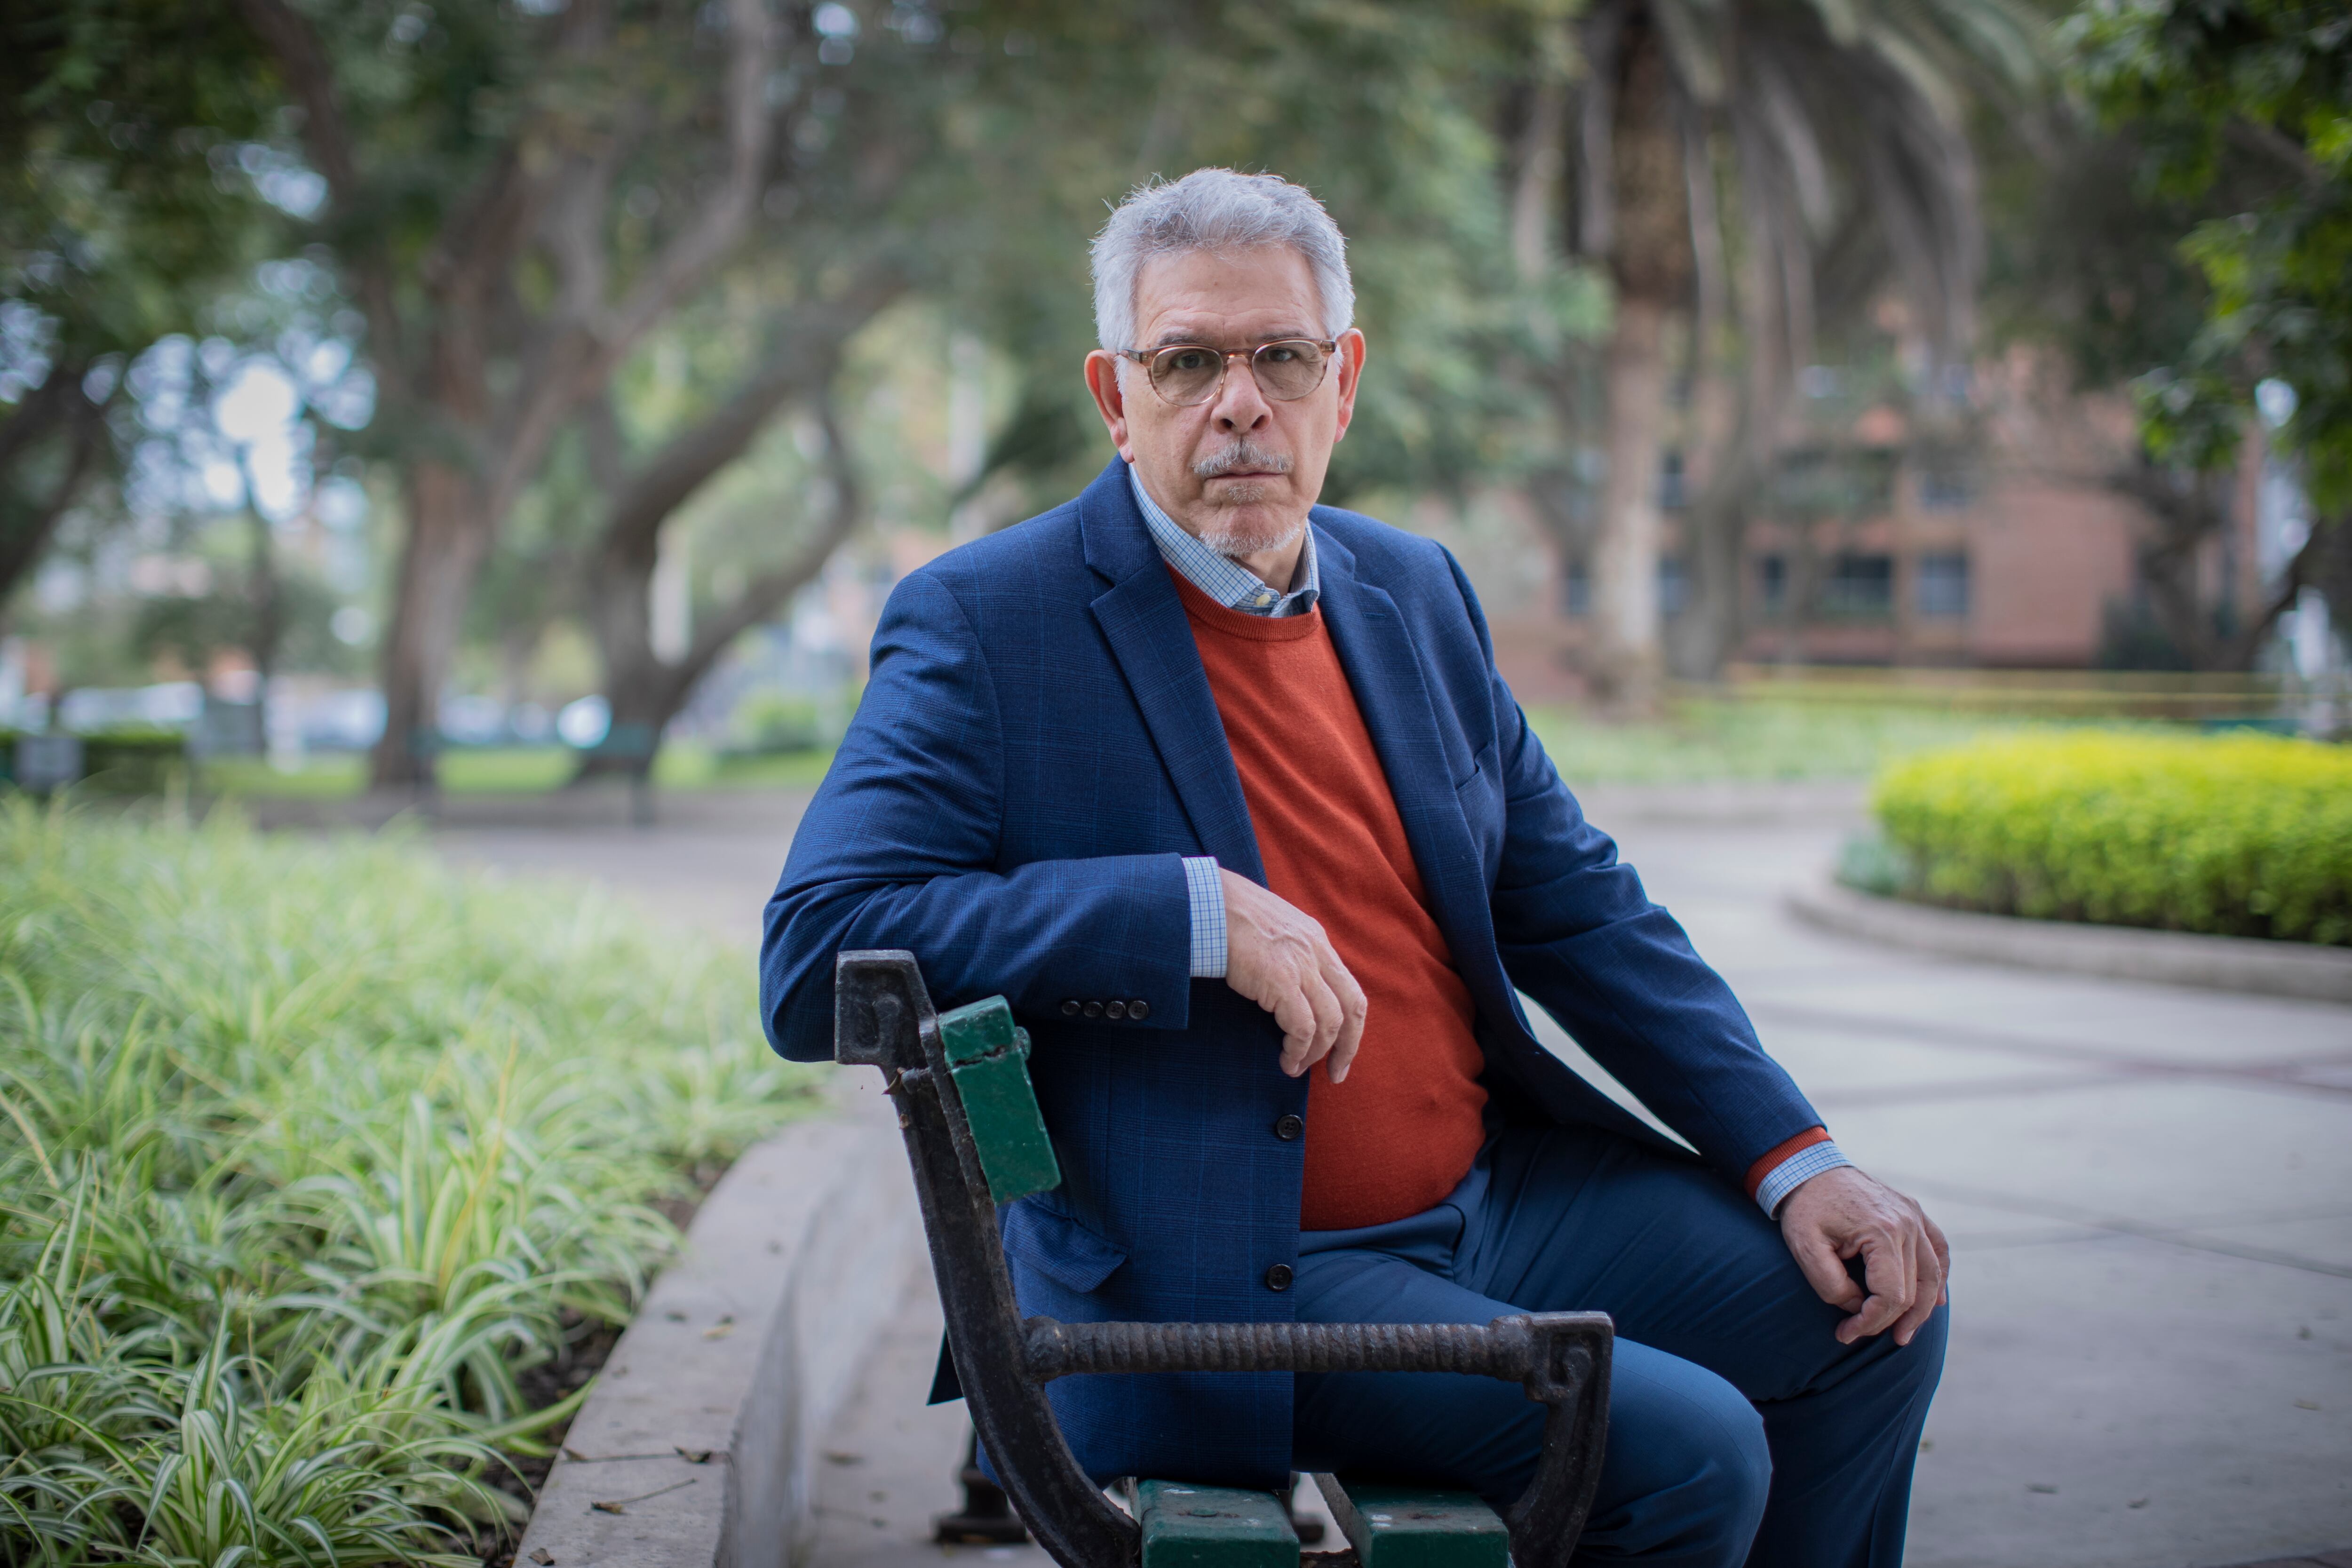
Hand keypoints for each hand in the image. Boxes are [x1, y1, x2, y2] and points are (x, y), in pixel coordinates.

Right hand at [1220, 870, 1367, 1082]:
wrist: (1205, 904)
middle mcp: (1315, 952)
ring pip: (1330, 1022)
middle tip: (1336, 1073)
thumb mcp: (1271, 930)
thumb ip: (1288, 955)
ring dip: (1316, 1053)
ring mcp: (1300, 965)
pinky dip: (1298, 1049)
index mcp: (1316, 940)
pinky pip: (1302, 1027)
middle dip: (1347, 1047)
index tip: (1342, 1053)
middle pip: (1352, 1009)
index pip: (1350, 990)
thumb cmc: (1227, 918)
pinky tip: (1286, 1059)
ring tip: (1296, 1067)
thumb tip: (1290, 992)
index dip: (1352, 1027)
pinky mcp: (1280, 980)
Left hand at [1778, 1165, 1949, 1346]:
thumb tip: (1857, 1306)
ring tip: (1902, 1333)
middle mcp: (1906, 1224)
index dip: (1870, 1322)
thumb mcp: (1804, 1248)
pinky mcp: (1914, 1212)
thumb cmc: (1805, 1208)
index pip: (1891, 1296)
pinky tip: (1935, 1298)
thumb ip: (1830, 1285)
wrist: (1809, 1168)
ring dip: (1921, 1309)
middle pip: (1913, 1291)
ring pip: (1932, 1275)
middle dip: (1888, 1321)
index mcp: (1881, 1232)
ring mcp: (1914, 1216)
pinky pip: (1938, 1250)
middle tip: (1860, 1333)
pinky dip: (1939, 1276)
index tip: (1845, 1333)